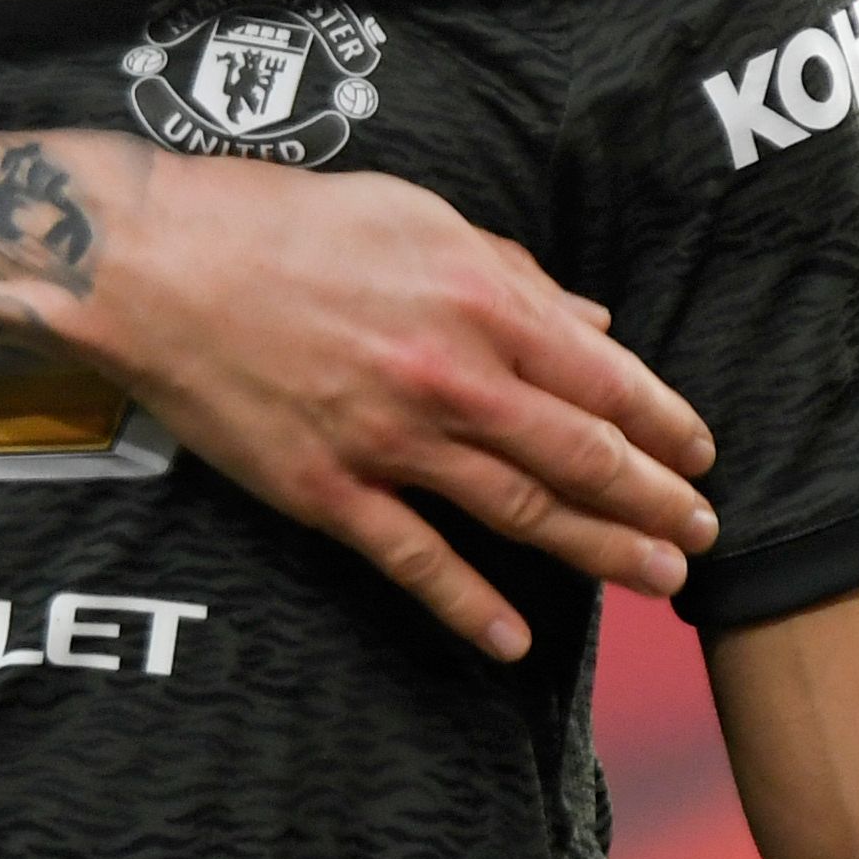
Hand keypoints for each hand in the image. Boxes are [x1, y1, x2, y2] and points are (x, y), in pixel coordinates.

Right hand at [62, 150, 716, 661]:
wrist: (155, 266)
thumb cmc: (284, 224)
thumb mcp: (417, 218)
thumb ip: (512, 273)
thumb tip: (589, 318)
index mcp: (480, 300)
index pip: (605, 378)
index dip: (666, 423)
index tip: (701, 451)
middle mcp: (450, 377)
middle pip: (582, 457)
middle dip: (656, 501)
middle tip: (703, 532)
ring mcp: (389, 442)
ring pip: (521, 513)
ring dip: (601, 553)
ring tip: (658, 580)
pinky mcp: (327, 492)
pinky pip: (415, 561)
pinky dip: (470, 606)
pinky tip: (514, 640)